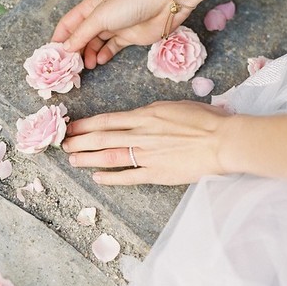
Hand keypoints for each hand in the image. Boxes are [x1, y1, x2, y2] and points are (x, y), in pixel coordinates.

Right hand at [52, 0, 194, 68]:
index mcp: (91, 5)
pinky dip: (104, 55)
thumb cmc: (131, 1)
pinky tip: (101, 61)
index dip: (59, 37)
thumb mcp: (101, 16)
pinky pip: (111, 48)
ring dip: (89, 55)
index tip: (52, 54)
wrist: (165, 1)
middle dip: (75, 50)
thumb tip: (66, 48)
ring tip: (88, 66)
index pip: (68, 23)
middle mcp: (101, 15)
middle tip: (70, 66)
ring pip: (95, 44)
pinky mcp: (128, 36)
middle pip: (81, 35)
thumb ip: (82, 33)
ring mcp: (115, 26)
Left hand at [62, 100, 231, 185]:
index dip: (86, 124)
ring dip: (88, 157)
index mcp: (146, 115)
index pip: (108, 119)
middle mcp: (142, 133)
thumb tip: (144, 116)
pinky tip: (97, 178)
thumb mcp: (176, 107)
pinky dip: (111, 177)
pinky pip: (128, 176)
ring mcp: (147, 154)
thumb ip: (156, 113)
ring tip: (73, 160)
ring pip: (109, 155)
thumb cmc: (208, 121)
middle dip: (79, 141)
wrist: (223, 140)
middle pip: (102, 137)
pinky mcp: (156, 173)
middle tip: (64, 144)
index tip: (72, 126)